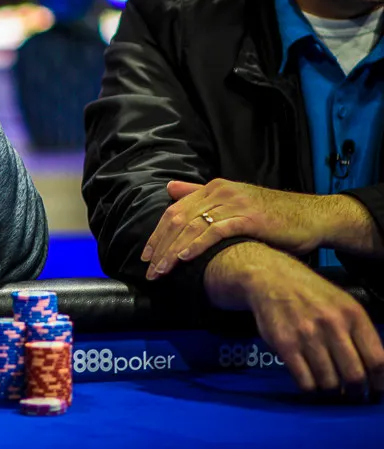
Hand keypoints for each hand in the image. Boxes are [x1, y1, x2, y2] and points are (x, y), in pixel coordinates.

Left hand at [142, 179, 320, 279]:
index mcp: (213, 188)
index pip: (174, 210)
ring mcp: (234, 204)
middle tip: (149, 269)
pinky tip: (185, 258)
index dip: (157, 234)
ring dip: (172, 251)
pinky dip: (197, 245)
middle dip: (159, 246)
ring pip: (191, 226)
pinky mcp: (248, 218)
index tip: (146, 256)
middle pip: (177, 219)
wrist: (313, 217)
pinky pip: (215, 231)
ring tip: (162, 270)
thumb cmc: (273, 216)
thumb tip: (170, 188)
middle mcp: (220, 192)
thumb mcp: (235, 203)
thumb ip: (202, 196)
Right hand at [205, 242, 383, 393]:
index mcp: (353, 314)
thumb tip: (373, 370)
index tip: (374, 390)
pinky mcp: (285, 344)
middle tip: (351, 393)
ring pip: (329, 382)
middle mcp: (333, 325)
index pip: (377, 360)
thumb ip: (359, 332)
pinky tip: (310, 381)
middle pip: (354, 376)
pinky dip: (310, 388)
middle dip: (355, 392)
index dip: (379, 383)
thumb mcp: (343, 304)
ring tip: (328, 386)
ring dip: (331, 390)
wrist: (270, 278)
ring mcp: (307, 335)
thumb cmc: (311, 293)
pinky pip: (304, 381)